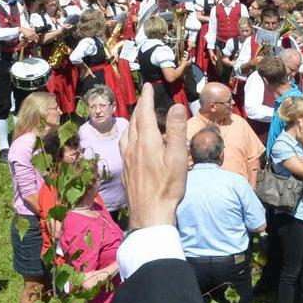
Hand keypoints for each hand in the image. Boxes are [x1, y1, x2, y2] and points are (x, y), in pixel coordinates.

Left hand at [120, 84, 190, 230]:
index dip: (147, 98)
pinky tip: (133, 142)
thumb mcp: (177, 158)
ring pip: (127, 132)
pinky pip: (125, 144)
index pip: (144, 113)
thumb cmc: (167, 188)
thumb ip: (175, 130)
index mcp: (146, 141)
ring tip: (139, 116)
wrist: (149, 215)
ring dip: (133, 120)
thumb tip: (176, 106)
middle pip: (134, 121)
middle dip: (140, 107)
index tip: (149, 87)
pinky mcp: (126, 170)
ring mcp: (127, 159)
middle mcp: (133, 147)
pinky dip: (130, 134)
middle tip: (146, 98)